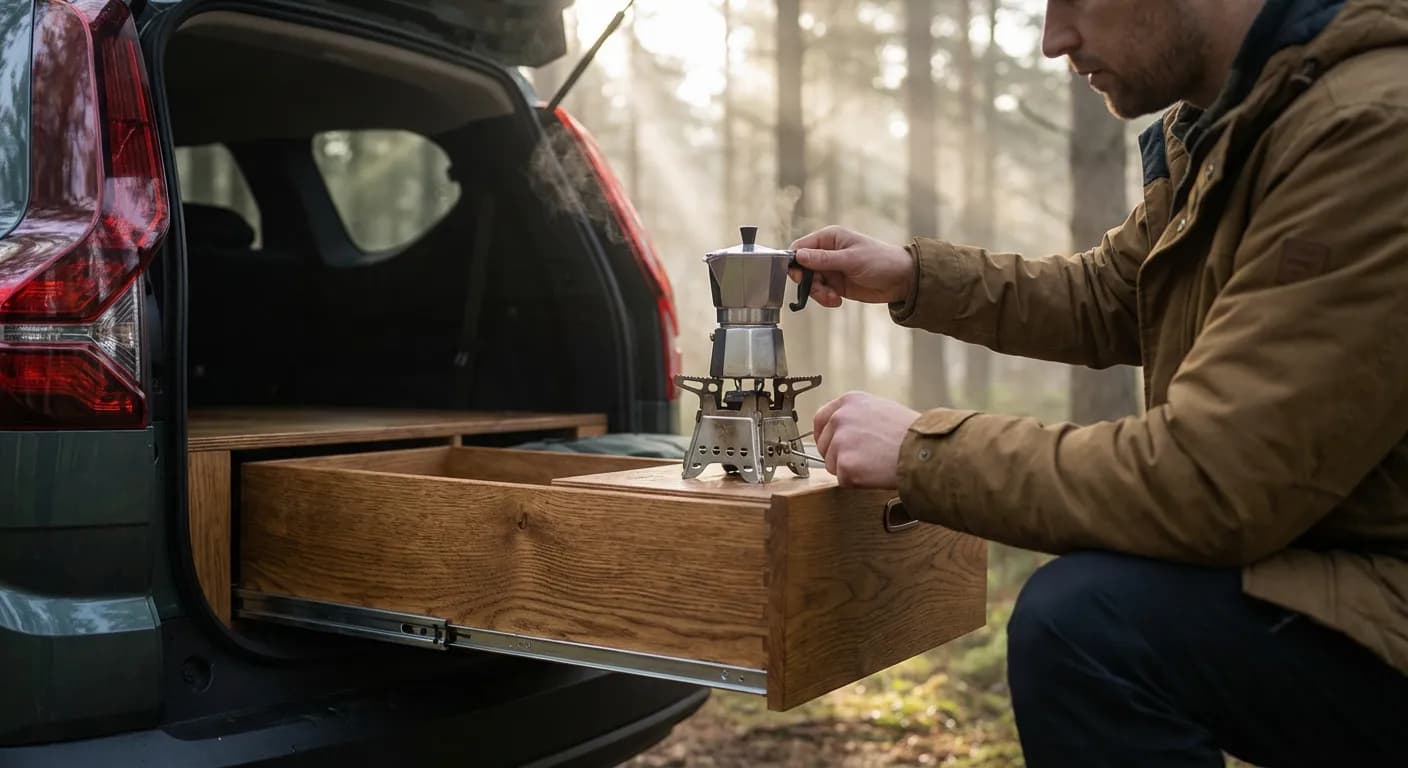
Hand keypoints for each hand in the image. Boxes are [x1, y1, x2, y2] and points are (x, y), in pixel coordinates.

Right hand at [789, 226, 915, 307]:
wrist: (902, 280)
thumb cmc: (881, 261)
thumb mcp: (851, 259)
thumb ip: (823, 259)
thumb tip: (798, 256)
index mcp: (829, 238)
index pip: (800, 247)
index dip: (794, 262)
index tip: (798, 277)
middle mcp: (827, 252)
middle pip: (802, 268)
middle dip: (809, 283)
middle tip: (822, 290)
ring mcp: (831, 269)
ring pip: (810, 283)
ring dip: (818, 293)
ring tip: (833, 298)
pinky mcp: (836, 284)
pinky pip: (821, 293)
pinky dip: (826, 299)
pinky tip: (837, 301)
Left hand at [813, 391, 919, 488]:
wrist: (923, 450)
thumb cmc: (910, 433)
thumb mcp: (880, 410)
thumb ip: (857, 416)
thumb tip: (841, 429)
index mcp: (849, 402)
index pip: (821, 419)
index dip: (824, 436)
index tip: (829, 446)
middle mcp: (840, 418)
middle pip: (823, 445)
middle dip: (838, 456)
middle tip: (864, 459)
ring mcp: (841, 441)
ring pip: (832, 465)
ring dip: (849, 470)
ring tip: (875, 463)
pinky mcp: (845, 464)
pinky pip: (843, 480)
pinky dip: (857, 482)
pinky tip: (876, 472)